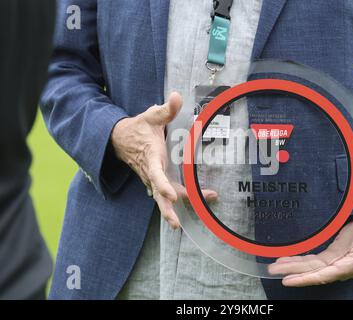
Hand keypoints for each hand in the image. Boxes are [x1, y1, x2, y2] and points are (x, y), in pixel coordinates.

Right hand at [111, 92, 216, 228]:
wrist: (119, 138)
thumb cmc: (137, 127)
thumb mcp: (151, 116)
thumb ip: (165, 109)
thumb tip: (177, 97)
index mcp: (151, 157)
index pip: (156, 174)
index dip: (163, 185)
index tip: (171, 194)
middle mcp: (150, 172)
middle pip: (159, 194)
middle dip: (168, 209)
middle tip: (177, 223)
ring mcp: (151, 178)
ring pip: (161, 198)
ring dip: (170, 211)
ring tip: (179, 225)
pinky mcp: (153, 180)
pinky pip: (163, 195)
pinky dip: (172, 205)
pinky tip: (183, 215)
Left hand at [268, 216, 352, 286]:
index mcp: (348, 265)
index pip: (323, 275)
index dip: (306, 279)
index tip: (288, 280)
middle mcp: (338, 266)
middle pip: (312, 272)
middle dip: (292, 273)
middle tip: (273, 270)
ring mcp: (333, 260)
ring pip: (309, 267)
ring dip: (292, 267)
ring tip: (274, 266)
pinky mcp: (330, 254)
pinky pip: (311, 260)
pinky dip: (298, 260)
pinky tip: (285, 259)